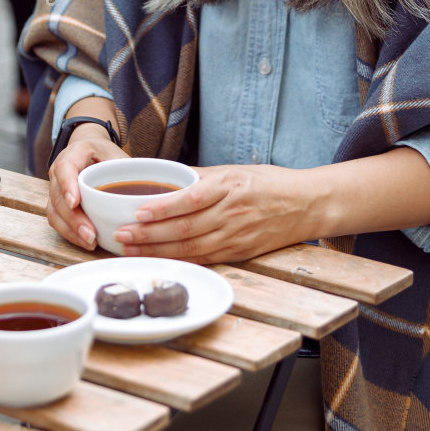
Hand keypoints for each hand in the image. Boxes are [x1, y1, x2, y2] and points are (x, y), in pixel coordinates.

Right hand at [46, 125, 127, 250]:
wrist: (93, 152)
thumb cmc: (107, 155)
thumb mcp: (118, 156)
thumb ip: (124, 172)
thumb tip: (140, 196)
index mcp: (75, 153)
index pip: (65, 167)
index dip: (67, 185)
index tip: (75, 203)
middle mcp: (59, 170)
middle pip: (58, 195)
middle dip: (73, 218)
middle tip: (90, 234)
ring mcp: (56, 188)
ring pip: (54, 211)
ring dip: (71, 230)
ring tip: (90, 242)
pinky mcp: (57, 203)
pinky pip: (57, 220)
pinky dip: (70, 233)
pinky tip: (85, 242)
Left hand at [113, 164, 311, 263]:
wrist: (307, 205)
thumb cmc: (268, 183)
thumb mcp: (234, 170)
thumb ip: (200, 177)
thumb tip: (163, 177)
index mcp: (230, 186)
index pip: (191, 199)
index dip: (163, 208)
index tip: (137, 211)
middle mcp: (232, 213)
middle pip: (185, 228)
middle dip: (149, 234)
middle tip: (121, 235)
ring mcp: (237, 235)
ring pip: (191, 247)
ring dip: (158, 251)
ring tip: (131, 249)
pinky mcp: (241, 253)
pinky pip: (205, 258)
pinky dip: (180, 260)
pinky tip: (159, 260)